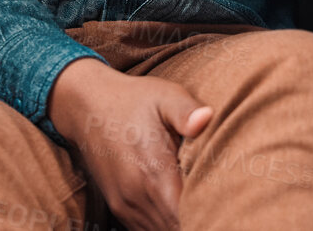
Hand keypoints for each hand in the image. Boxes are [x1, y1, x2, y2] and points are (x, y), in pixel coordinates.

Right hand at [49, 58, 211, 230]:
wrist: (87, 106)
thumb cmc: (134, 100)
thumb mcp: (164, 96)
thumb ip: (187, 111)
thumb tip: (207, 118)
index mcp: (154, 174)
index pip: (189, 215)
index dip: (210, 213)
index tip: (225, 202)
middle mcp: (137, 198)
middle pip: (178, 228)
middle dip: (201, 219)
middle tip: (219, 204)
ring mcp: (126, 207)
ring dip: (184, 222)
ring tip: (201, 204)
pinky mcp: (120, 209)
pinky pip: (148, 230)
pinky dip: (167, 223)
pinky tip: (179, 207)